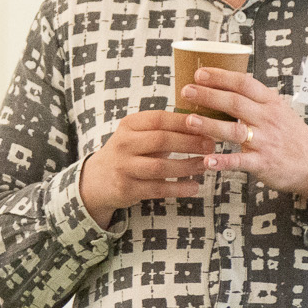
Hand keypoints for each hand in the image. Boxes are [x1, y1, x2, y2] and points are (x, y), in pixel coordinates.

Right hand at [79, 111, 217, 229]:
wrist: (97, 179)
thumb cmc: (129, 153)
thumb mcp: (138, 135)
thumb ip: (164, 129)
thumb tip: (203, 124)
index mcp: (129, 125)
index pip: (159, 119)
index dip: (183, 122)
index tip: (206, 125)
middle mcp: (123, 144)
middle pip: (161, 140)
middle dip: (190, 143)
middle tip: (211, 146)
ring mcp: (123, 167)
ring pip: (160, 167)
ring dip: (187, 167)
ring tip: (205, 166)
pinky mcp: (127, 189)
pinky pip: (158, 189)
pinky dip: (179, 188)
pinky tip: (194, 186)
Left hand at [179, 67, 307, 202]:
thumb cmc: (292, 135)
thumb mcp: (279, 110)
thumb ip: (256, 99)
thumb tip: (231, 81)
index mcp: (271, 103)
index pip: (244, 84)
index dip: (221, 77)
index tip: (200, 73)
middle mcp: (268, 119)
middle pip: (235, 103)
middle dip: (208, 96)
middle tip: (186, 91)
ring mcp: (265, 141)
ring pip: (234, 130)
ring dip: (210, 125)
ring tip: (189, 120)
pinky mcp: (263, 163)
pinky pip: (240, 161)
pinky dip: (223, 161)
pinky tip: (207, 161)